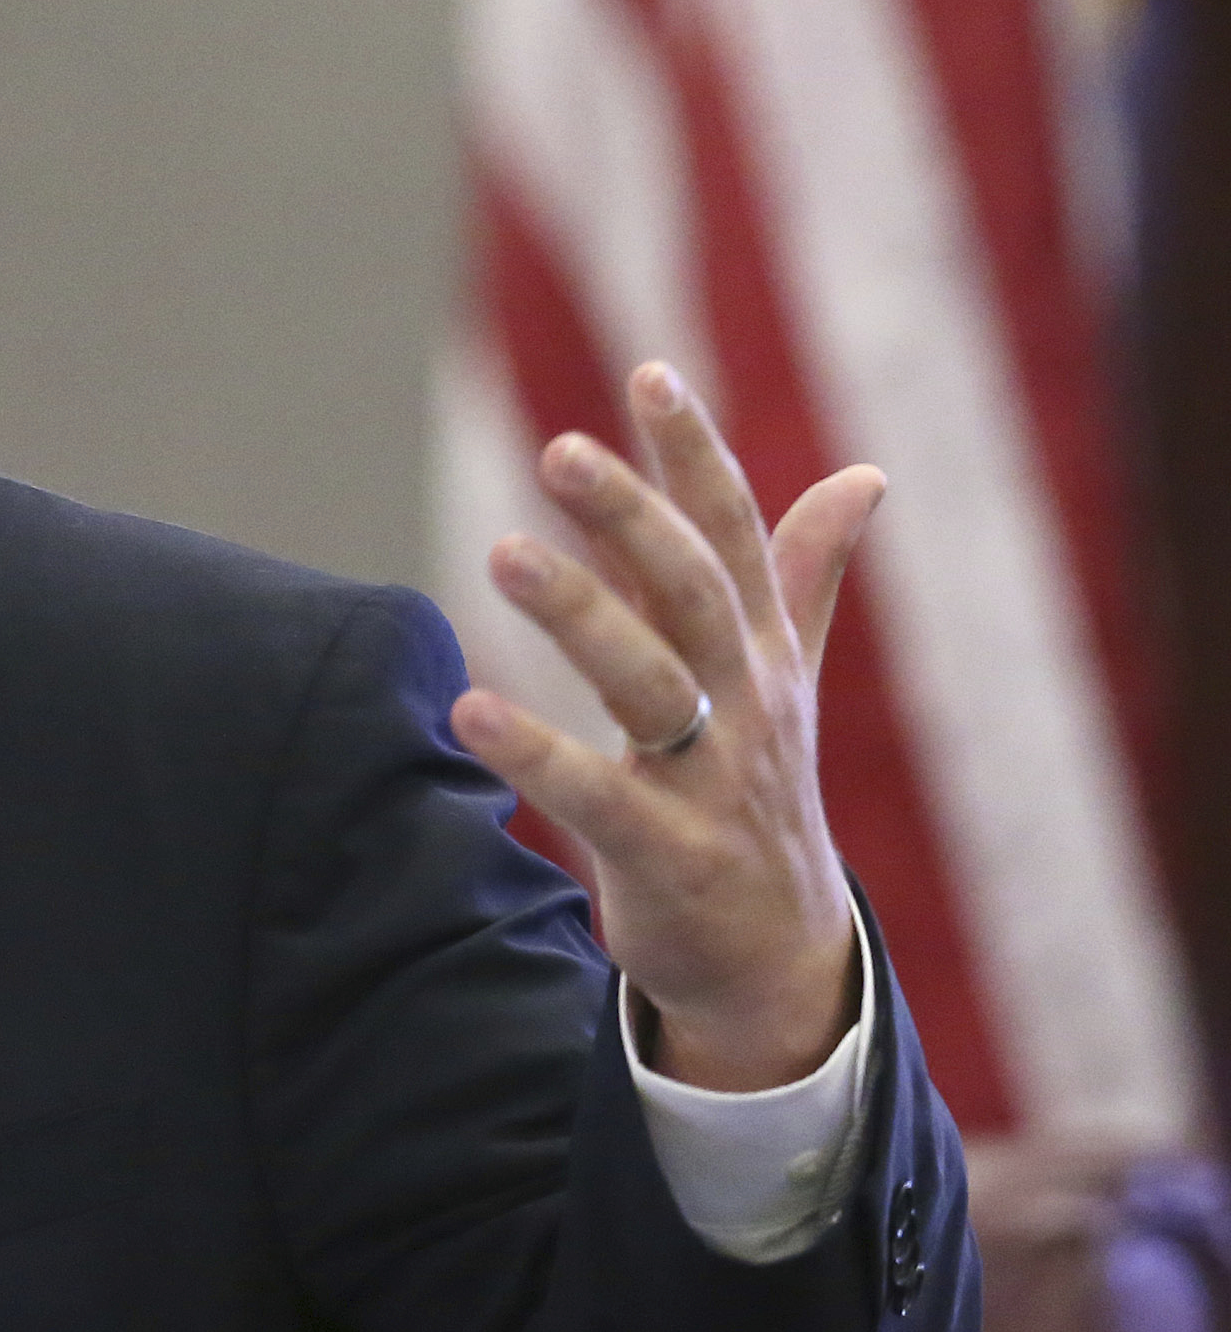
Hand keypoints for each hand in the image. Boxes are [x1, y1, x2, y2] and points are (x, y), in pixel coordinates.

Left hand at [450, 363, 881, 1091]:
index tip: (649, 372)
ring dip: (580, 615)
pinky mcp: (672, 857)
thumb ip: (805, 575)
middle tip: (559, 449)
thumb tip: (863, 475)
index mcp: (762, 653)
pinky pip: (601, 798)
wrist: (779, 958)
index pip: (735, 535)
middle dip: (635, 517)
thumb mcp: (785, 678)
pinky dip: (536, 755)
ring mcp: (715, 781)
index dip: (695, 455)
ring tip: (502, 552)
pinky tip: (468, 711)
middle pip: (695, 592)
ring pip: (652, 682)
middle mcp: (746, 703)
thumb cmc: (760, 797)